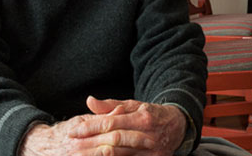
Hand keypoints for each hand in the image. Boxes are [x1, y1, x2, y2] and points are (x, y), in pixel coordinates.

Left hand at [20, 97, 186, 155]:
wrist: (178, 126)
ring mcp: (152, 151)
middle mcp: (147, 134)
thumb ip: (110, 105)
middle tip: (73, 145)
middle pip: (114, 141)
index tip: (74, 131)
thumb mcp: (133, 105)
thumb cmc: (151, 114)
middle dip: (91, 143)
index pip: (110, 123)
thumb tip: (89, 101)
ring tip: (83, 154)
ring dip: (100, 155)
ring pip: (121, 155)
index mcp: (141, 117)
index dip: (90, 127)